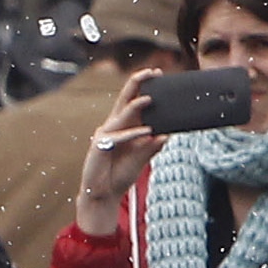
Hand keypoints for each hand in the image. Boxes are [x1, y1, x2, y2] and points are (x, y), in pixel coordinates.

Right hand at [76, 68, 164, 235]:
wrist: (103, 194)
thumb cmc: (119, 175)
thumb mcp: (141, 159)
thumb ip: (152, 147)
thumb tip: (167, 134)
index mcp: (123, 127)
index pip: (132, 102)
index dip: (143, 87)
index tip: (158, 74)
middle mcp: (113, 127)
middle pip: (123, 100)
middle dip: (136, 84)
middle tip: (151, 72)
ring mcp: (105, 136)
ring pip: (120, 116)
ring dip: (134, 107)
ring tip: (148, 99)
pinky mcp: (100, 147)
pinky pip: (119, 137)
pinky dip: (132, 134)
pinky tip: (145, 132)